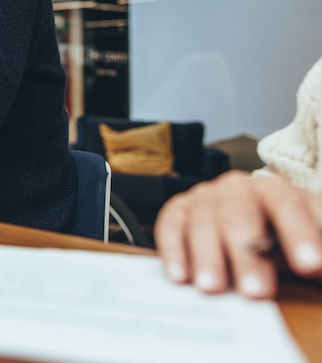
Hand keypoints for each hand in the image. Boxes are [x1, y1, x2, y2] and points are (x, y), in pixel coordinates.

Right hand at [155, 170, 321, 298]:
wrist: (258, 220)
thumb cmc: (286, 236)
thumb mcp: (312, 240)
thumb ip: (318, 254)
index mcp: (276, 189)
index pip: (287, 204)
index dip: (298, 233)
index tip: (311, 266)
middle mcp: (237, 188)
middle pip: (239, 216)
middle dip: (247, 255)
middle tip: (256, 291)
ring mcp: (205, 197)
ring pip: (203, 222)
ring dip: (207, 257)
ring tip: (213, 288)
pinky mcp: (180, 210)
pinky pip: (171, 225)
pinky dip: (173, 250)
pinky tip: (180, 275)